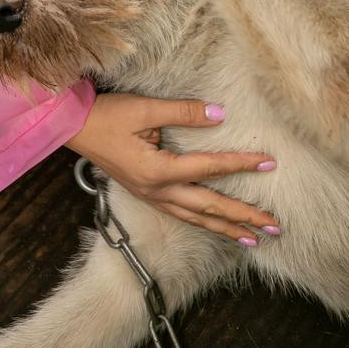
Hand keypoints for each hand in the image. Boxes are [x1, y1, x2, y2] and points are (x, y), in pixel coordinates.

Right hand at [64, 92, 279, 244]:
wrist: (73, 127)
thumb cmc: (107, 116)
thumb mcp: (145, 108)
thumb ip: (184, 112)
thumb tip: (220, 114)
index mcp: (158, 170)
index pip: (209, 168)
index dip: (240, 164)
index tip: (268, 163)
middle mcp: (157, 191)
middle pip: (208, 208)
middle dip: (243, 218)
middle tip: (275, 225)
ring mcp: (151, 197)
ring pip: (196, 218)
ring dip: (227, 229)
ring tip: (255, 239)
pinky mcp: (147, 194)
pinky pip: (183, 215)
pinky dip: (205, 223)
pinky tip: (217, 226)